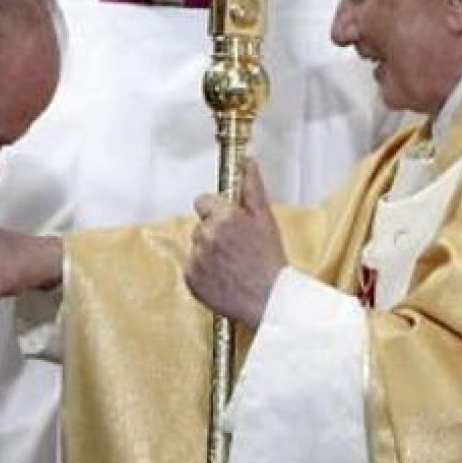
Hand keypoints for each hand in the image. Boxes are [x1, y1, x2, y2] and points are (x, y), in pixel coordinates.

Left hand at [185, 160, 285, 328]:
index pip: (203, 201)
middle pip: (201, 225)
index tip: (229, 223)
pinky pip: (192, 268)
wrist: (270, 299)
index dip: (216, 211)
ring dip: (208, 252)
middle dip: (214, 232)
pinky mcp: (191, 278)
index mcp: (223, 217)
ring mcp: (196, 258)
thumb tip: (248, 163)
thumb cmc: (270, 261)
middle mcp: (205, 235)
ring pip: (196, 246)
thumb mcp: (265, 219)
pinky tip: (223, 277)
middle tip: (236, 248)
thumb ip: (252, 188)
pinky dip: (203, 272)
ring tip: (232, 264)